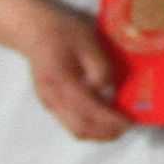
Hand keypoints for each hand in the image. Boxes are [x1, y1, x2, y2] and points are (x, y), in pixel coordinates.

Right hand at [23, 0, 130, 142]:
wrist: (33, 30)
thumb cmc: (62, 32)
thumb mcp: (89, 41)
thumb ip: (101, 67)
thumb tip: (109, 91)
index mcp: (62, 82)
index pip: (90, 111)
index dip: (112, 120)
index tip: (130, 120)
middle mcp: (52, 99)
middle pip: (81, 129)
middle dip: (107, 133)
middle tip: (127, 126)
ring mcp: (49, 103)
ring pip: (75, 130)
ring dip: (98, 134)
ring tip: (118, 126)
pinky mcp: (50, 103)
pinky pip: (71, 123)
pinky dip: (90, 126)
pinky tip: (103, 118)